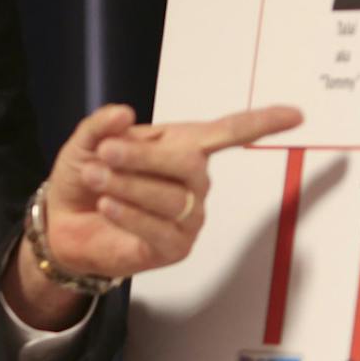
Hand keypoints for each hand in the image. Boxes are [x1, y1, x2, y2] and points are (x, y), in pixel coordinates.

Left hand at [4, 102, 302, 326]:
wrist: (63, 223)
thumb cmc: (85, 178)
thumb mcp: (85, 144)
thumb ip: (101, 126)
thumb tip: (124, 112)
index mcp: (181, 148)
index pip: (229, 133)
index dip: (262, 123)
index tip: (296, 115)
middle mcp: (194, 183)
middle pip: (190, 163)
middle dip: (145, 156)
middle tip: (106, 151)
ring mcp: (188, 217)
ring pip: (171, 197)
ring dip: (128, 185)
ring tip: (96, 179)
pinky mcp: (174, 248)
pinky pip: (160, 230)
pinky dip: (131, 214)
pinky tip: (108, 206)